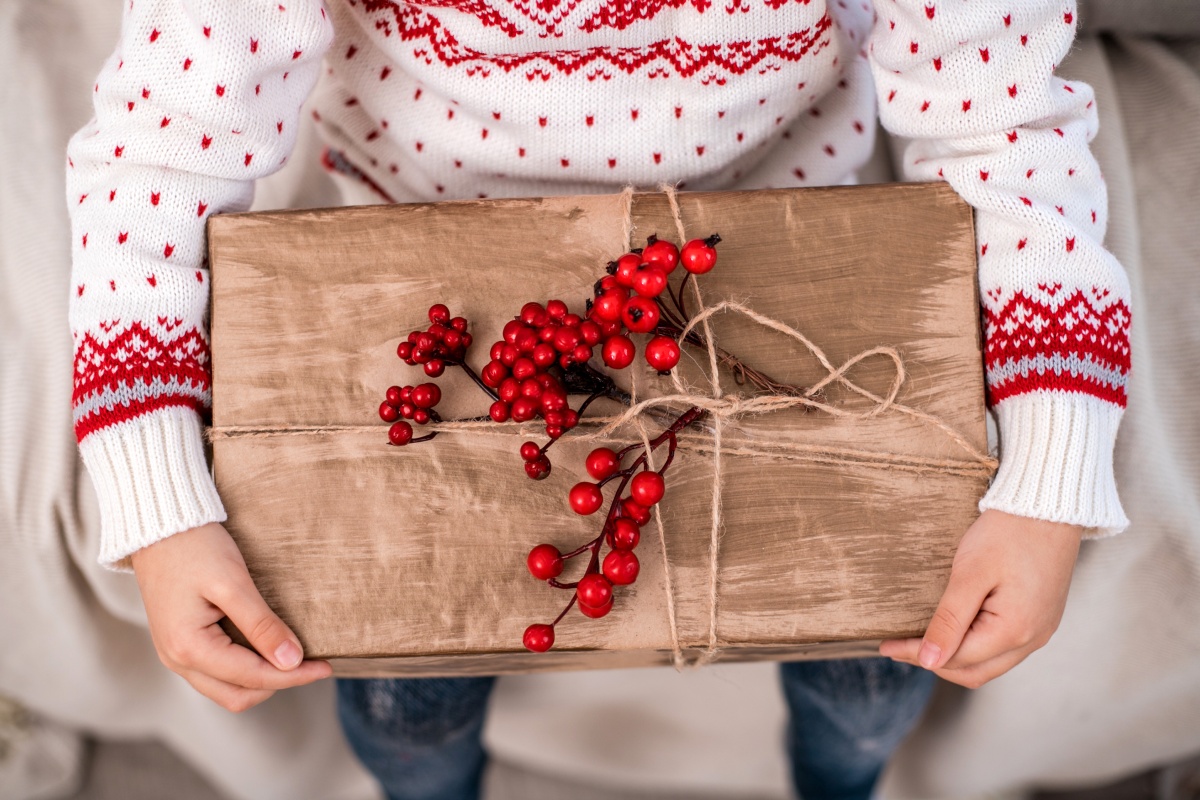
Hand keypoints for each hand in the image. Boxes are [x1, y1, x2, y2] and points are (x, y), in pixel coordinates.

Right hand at [131, 522, 331, 711]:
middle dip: (278, 683)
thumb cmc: (194, 548)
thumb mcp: (233, 583)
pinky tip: (267, 649)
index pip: (252, 677)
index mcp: (188, 648)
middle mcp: (177, 660)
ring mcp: (176, 655)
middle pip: (238, 696)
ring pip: (226, 689)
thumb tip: (291, 661)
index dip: (293, 675)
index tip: (325, 667)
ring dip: (262, 680)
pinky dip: (245, 670)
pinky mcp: (181, 644)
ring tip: (293, 659)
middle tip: (312, 664)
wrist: (159, 528)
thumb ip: (261, 625)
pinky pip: (217, 673)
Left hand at [880, 509, 1082, 688]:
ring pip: (989, 664)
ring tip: (921, 643)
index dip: (918, 654)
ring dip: (954, 658)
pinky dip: (975, 648)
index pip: (956, 658)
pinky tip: (955, 633)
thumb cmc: (1007, 534)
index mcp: (1015, 631)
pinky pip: (1004, 649)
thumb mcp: (970, 574)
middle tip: (899, 646)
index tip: (886, 645)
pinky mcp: (1041, 620)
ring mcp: (1040, 631)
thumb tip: (929, 660)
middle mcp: (1032, 639)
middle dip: (934, 662)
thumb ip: (949, 620)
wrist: (1048, 507)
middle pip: (973, 671)